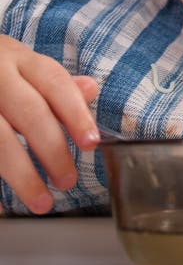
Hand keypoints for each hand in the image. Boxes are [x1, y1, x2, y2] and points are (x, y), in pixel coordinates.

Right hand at [0, 36, 99, 213]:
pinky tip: (1, 205)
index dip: (76, 114)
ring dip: (23, 175)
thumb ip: (54, 83)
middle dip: (53, 150)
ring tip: (41, 201)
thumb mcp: (21, 65)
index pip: (54, 83)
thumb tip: (90, 90)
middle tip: (68, 180)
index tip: (91, 143)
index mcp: (18, 58)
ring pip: (0, 139)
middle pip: (30, 112)